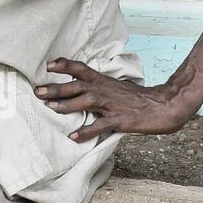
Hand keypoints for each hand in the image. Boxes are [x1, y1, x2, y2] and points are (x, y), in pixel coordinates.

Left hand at [35, 58, 198, 141]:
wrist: (165, 106)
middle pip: (78, 85)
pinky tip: (74, 136)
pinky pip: (101, 125)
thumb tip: (78, 94)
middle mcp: (106, 90)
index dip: (65, 66)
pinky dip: (86, 131)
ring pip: (87, 101)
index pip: (81, 69)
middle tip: (38, 91)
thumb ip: (98, 90)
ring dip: (67, 105)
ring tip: (50, 109)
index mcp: (104, 82)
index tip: (48, 65)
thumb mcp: (116, 90)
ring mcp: (113, 104)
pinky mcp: (121, 119)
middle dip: (57, 88)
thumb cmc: (138, 100)